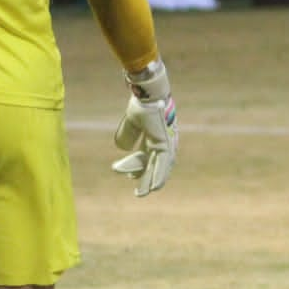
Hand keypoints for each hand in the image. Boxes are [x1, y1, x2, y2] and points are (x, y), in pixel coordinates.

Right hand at [112, 61, 177, 196]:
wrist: (148, 95)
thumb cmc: (141, 104)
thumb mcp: (131, 123)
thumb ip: (128, 135)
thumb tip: (123, 149)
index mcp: (154, 136)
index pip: (145, 156)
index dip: (135, 167)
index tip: (125, 174)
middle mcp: (162, 142)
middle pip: (153, 164)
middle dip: (145, 178)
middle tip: (138, 193)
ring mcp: (166, 143)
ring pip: (158, 167)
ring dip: (150, 181)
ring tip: (143, 194)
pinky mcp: (166, 144)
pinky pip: (162, 164)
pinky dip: (159, 175)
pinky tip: (154, 187)